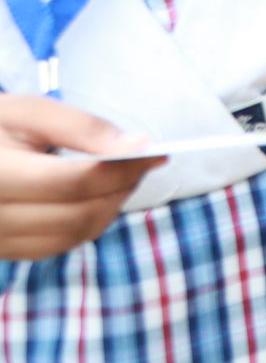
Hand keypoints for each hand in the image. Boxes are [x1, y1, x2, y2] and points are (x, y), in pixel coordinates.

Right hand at [0, 95, 164, 258]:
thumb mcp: (30, 113)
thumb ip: (82, 128)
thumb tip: (138, 146)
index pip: (74, 182)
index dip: (122, 169)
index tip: (154, 153)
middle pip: (77, 215)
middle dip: (121, 189)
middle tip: (142, 164)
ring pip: (72, 236)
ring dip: (109, 208)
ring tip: (122, 177)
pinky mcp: (3, 249)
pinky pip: (57, 246)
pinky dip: (87, 224)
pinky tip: (96, 197)